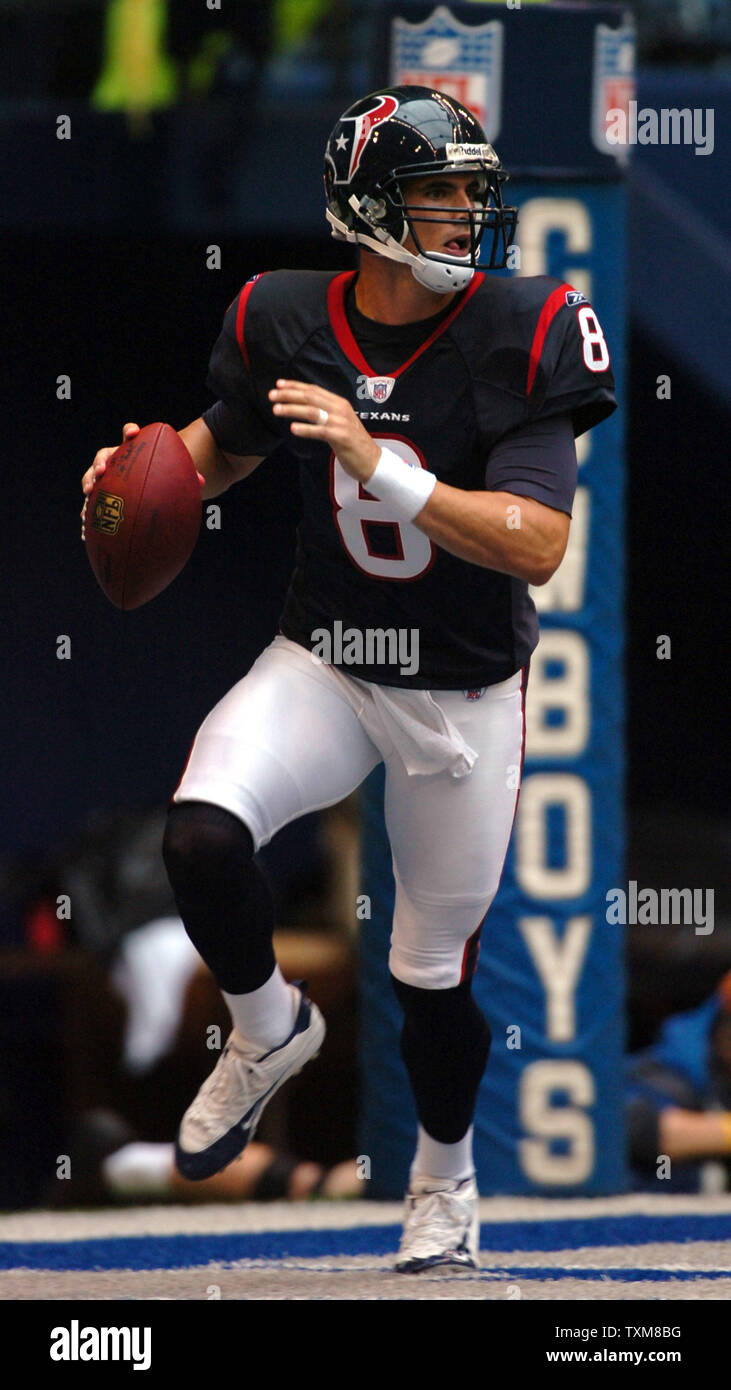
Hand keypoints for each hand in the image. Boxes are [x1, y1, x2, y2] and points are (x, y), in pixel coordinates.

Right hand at [80, 422, 204, 539]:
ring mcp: (105, 479)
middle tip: (101, 471)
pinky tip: (87, 525)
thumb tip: (201, 482)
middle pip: (103, 456)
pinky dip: (88, 513)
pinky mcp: (101, 496)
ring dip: (88, 483)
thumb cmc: (162, 477)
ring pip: (92, 477)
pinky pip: (92, 503)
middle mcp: (115, 462)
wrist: (149, 488)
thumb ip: (186, 476)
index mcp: (132, 451)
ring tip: (88, 493)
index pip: (129, 435)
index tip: (133, 432)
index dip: (129, 431)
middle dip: (100, 462)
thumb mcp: (174, 475)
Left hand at [269, 380, 380, 483]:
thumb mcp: (340, 422)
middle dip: (289, 395)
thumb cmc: (353, 443)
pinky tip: (293, 429)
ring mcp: (341, 422)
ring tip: (276, 410)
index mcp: (339, 403)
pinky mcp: (341, 437)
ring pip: (312, 411)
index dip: (295, 386)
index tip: (279, 384)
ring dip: (292, 409)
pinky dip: (305, 429)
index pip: (314, 390)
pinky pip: (320, 431)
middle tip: (272, 395)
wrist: (372, 460)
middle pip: (310, 397)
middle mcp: (340, 409)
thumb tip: (303, 406)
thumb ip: (325, 412)